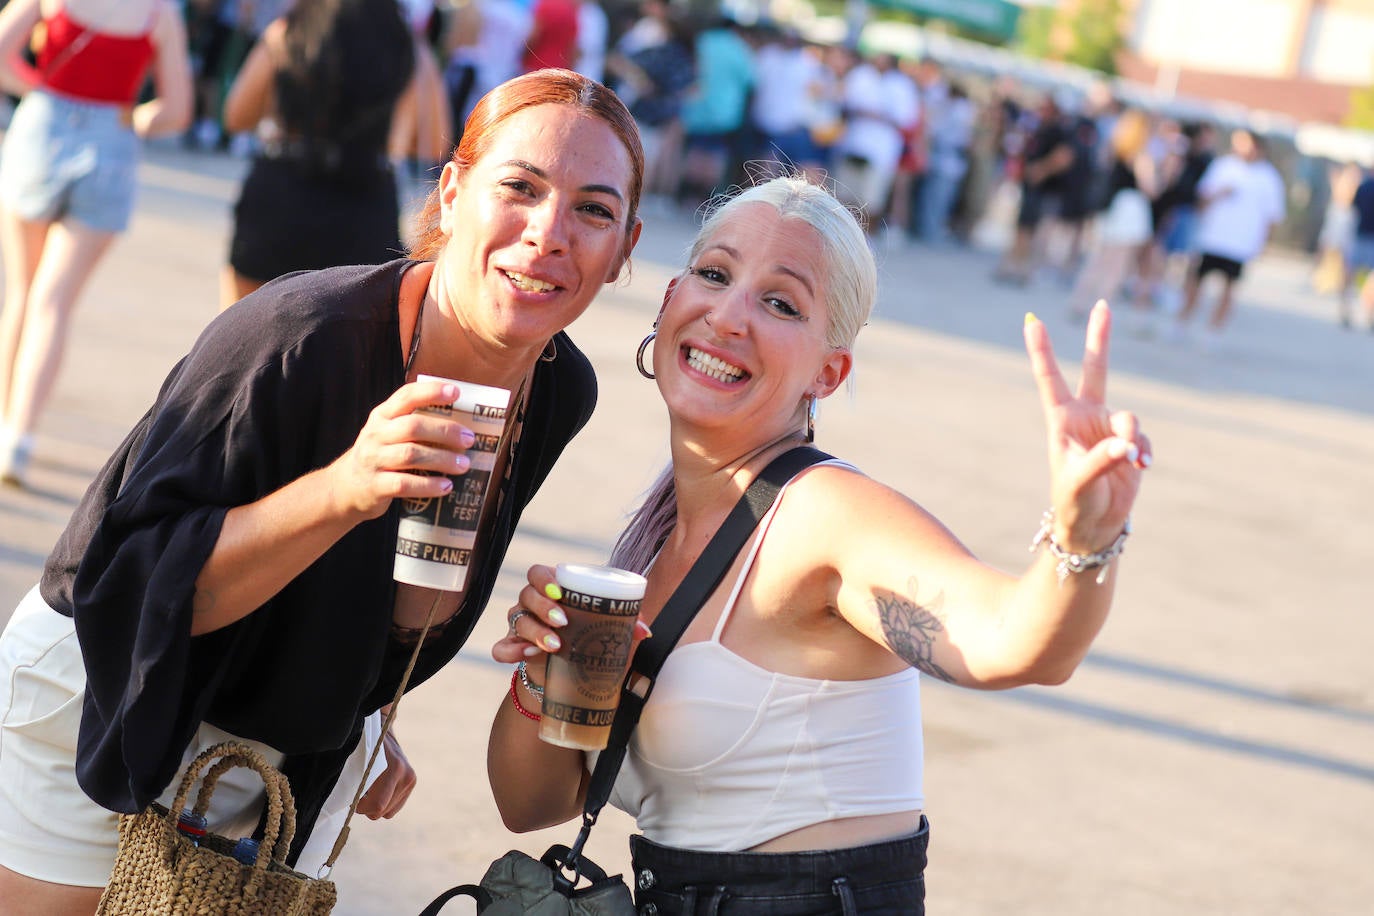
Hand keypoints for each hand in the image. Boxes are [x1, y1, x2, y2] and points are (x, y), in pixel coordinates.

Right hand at [326, 379, 475, 520]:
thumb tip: (462, 425)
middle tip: (469, 439)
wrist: (345, 487)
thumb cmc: (379, 456)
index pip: (406, 396)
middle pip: (413, 426)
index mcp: (382, 416)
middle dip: (445, 431)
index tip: (456, 393)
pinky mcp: (375, 486)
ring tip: (463, 464)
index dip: (431, 392)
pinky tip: (446, 486)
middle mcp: (376, 434)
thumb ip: (414, 424)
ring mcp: (373, 460)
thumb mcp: (388, 433)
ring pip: (410, 455)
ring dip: (442, 459)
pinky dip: (428, 486)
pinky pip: (405, 484)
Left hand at [356, 731, 415, 819]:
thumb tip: (349, 802)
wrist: (382, 730)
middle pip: (382, 811)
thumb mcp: (359, 761)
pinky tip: (377, 791)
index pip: (377, 805)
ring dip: (375, 806)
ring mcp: (410, 780)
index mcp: (395, 769)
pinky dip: (383, 804)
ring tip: (368, 790)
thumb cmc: (365, 746)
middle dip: (366, 807)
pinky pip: (393, 808)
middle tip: (358, 795)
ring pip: (387, 813)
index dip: (361, 807)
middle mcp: (406, 775)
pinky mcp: (411, 783)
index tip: (352, 798)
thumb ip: (357, 782)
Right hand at [491, 565, 651, 668]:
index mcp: (553, 590)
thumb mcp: (606, 631)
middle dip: (543, 606)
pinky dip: (509, 651)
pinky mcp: (514, 649)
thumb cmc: (588, 640)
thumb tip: (644, 630)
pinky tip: (525, 655)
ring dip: (534, 631)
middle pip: (526, 593)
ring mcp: (520, 625)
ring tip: (555, 646)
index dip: (544, 579)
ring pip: (516, 618)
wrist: (569, 675)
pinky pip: (500, 647)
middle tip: (562, 621)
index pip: (538, 572)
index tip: (559, 591)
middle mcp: (532, 604)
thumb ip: (625, 625)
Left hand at [1024, 303, 1149, 552]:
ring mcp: (1109, 429)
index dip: (1042, 350)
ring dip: (1132, 437)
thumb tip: (1127, 443)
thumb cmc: (1074, 503)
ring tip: (1130, 460)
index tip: (1032, 321)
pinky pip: (1144, 439)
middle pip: (1095, 370)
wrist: (1094, 526)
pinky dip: (1145, 451)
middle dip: (1099, 338)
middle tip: (1101, 304)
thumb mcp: (1079, 482)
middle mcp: (1085, 418)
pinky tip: (1141, 466)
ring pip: (1129, 418)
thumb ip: (1102, 459)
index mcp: (1062, 420)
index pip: (1050, 379)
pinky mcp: (1132, 444)